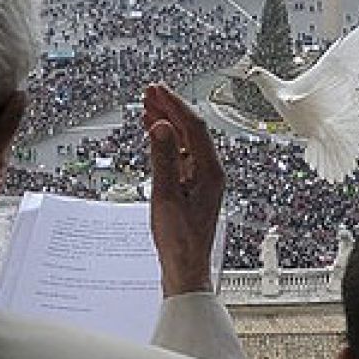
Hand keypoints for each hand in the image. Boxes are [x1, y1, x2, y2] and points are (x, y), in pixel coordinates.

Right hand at [142, 83, 223, 296]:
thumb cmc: (179, 240)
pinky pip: (180, 154)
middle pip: (191, 130)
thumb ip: (164, 159)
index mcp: (210, 171)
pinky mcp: (192, 187)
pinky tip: (153, 134)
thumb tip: (161, 127)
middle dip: (170, 108)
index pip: (194, 127)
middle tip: (150, 91)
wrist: (185, 268)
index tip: (157, 90)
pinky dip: (165, 140)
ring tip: (148, 106)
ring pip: (185, 141)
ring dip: (167, 122)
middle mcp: (210, 172)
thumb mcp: (166, 197)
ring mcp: (202, 179)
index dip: (174, 105)